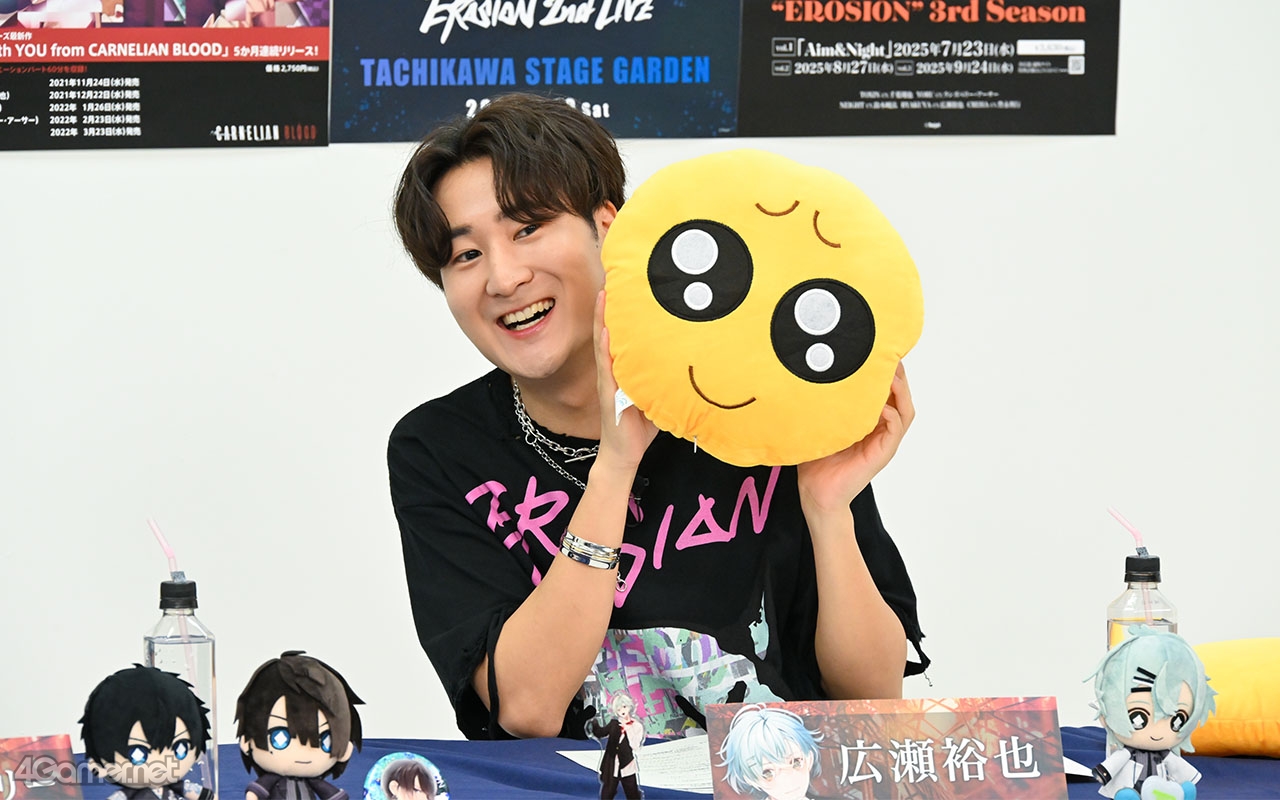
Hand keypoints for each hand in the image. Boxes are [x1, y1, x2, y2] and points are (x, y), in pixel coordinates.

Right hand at [593, 290, 657, 469]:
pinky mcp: (609, 393)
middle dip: (611, 305)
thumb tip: (694, 360)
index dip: (622, 310)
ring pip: (604, 342)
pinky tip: (606, 331)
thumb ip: (667, 376)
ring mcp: (608, 379)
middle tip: (614, 277)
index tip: (627, 285)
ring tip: (606, 293)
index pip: (621, 334)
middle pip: (609, 330)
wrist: (625, 453)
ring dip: (603, 318)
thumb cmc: (642, 425)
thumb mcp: (659, 393)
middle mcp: (613, 369)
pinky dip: (605, 347)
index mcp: (624, 368)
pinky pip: (607, 366)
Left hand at [797, 361, 913, 514]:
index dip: (886, 371)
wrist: (817, 494)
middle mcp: (881, 429)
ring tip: (891, 374)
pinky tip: (879, 404)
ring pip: (905, 410)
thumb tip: (805, 375)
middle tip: (888, 355)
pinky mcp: (882, 453)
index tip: (878, 350)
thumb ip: (823, 404)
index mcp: (869, 420)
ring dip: (900, 391)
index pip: (886, 391)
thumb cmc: (816, 460)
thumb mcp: (819, 424)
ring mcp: (884, 441)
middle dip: (897, 374)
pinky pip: (894, 428)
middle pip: (901, 396)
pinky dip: (890, 413)